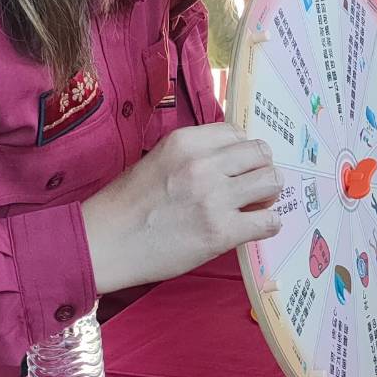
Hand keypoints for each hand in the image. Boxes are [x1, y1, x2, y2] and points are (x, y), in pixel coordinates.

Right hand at [81, 123, 280, 291]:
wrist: (104, 243)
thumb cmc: (126, 205)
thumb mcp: (158, 159)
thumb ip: (194, 154)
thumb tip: (231, 159)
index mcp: (186, 142)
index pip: (237, 132)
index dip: (242, 151)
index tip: (237, 167)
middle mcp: (204, 164)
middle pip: (261, 154)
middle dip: (261, 169)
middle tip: (253, 187)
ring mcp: (214, 198)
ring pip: (272, 182)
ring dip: (269, 194)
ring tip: (256, 206)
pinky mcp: (221, 232)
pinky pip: (269, 220)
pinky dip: (268, 223)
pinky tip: (255, 227)